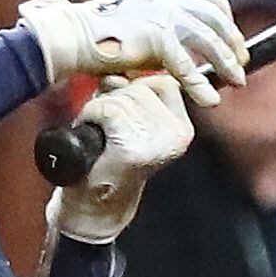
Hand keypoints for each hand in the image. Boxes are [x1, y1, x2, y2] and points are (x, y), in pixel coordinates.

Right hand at [18, 0, 248, 106]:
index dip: (221, 8)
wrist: (69, 38)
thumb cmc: (93, 37)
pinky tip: (209, 100)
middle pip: (212, 14)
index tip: (228, 27)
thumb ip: (155, 28)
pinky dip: (201, 84)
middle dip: (231, 38)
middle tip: (241, 60)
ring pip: (208, 39)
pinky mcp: (155, 38)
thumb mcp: (131, 22)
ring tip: (238, 80)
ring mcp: (160, 15)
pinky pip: (187, 65)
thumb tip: (174, 51)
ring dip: (227, 61)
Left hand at [46, 73, 191, 243]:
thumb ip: (131, 94)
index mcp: (182, 128)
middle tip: (107, 126)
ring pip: (123, 97)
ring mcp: (157, 142)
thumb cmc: (110, 159)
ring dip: (101, 109)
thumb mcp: (131, 121)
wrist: (97, 203)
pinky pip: (109, 110)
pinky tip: (93, 134)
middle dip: (116, 99)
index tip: (124, 109)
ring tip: (100, 132)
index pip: (163, 82)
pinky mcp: (135, 148)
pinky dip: (92, 116)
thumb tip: (117, 73)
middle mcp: (177, 135)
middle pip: (141, 87)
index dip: (135, 88)